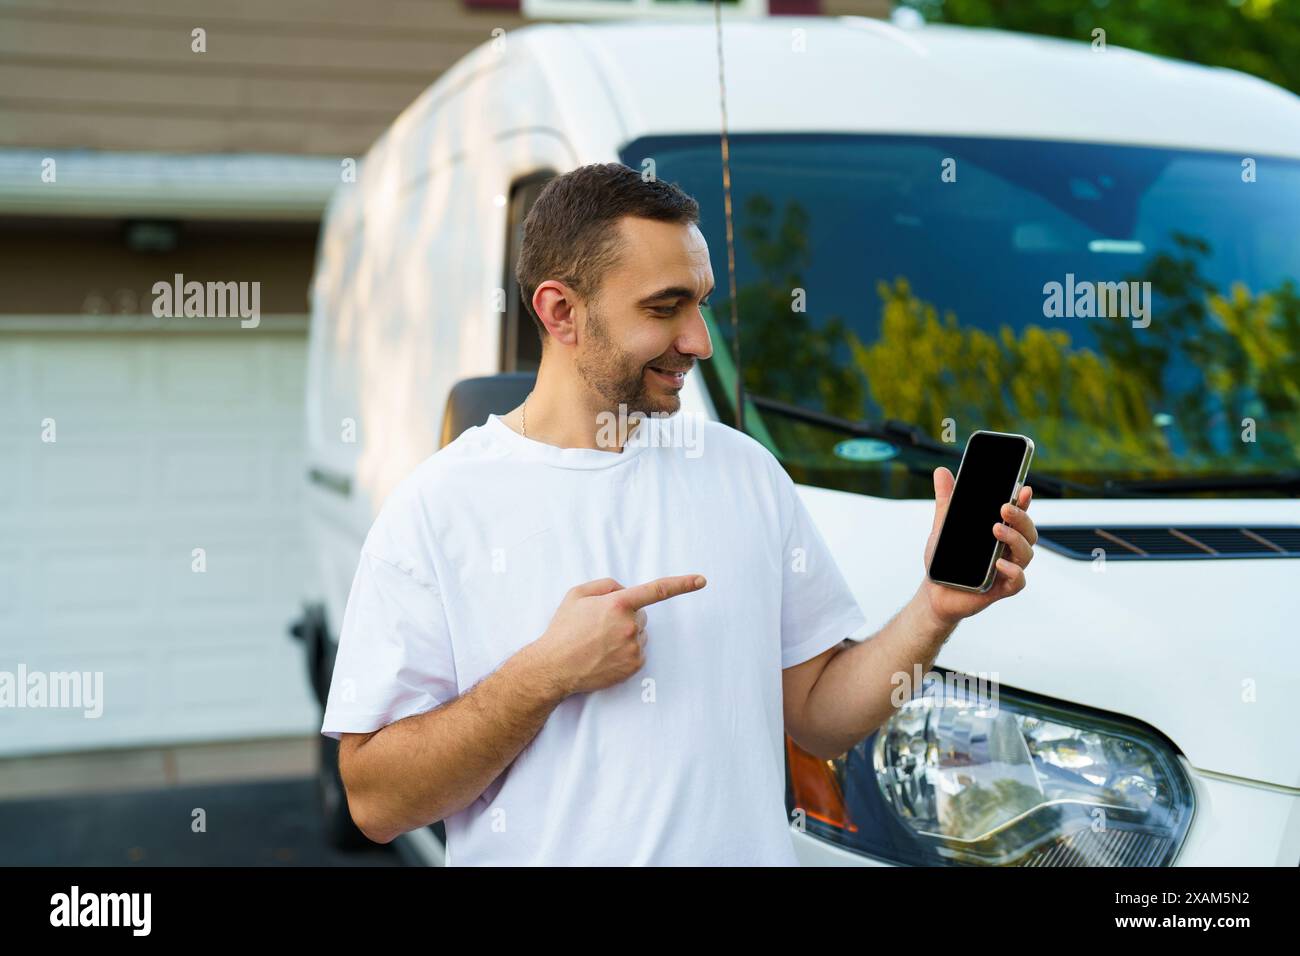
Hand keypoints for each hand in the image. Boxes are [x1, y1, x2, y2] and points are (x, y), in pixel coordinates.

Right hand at [534, 574, 706, 696]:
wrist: (554, 667)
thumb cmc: (563, 629)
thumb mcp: (577, 594)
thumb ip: (606, 585)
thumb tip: (625, 591)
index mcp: (618, 603)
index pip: (657, 590)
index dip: (682, 584)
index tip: (702, 580)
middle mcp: (631, 625)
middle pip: (641, 615)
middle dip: (627, 616)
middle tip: (600, 626)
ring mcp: (634, 647)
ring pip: (639, 635)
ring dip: (625, 635)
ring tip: (598, 643)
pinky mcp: (634, 665)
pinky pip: (638, 653)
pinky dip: (625, 652)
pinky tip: (604, 655)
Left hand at [920, 466, 1036, 627]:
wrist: (934, 592)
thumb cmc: (946, 560)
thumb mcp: (944, 526)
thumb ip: (947, 500)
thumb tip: (941, 471)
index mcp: (999, 532)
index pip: (1017, 514)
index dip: (1024, 501)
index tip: (1023, 489)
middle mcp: (1008, 549)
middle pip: (1028, 531)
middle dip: (1021, 517)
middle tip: (1004, 508)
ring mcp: (1007, 568)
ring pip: (1027, 553)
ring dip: (1015, 539)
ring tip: (996, 529)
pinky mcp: (1001, 589)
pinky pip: (1018, 581)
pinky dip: (1013, 572)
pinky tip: (1000, 563)